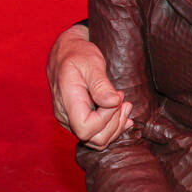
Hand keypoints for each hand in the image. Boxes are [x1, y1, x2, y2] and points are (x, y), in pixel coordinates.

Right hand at [48, 23, 132, 147]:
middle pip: (94, 139)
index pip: (85, 128)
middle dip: (115, 124)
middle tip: (124, 102)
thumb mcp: (91, 62)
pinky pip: (96, 133)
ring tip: (125, 105)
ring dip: (116, 126)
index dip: (105, 119)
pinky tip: (122, 114)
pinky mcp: (78, 119)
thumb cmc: (79, 54)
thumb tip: (114, 102)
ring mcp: (70, 120)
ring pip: (97, 140)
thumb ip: (101, 84)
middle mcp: (66, 116)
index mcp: (67, 101)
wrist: (66, 52)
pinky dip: (112, 127)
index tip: (115, 98)